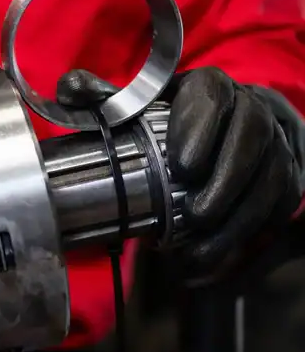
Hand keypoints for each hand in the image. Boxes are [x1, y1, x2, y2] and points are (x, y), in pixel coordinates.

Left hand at [57, 67, 302, 281]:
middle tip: (195, 215)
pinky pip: (277, 210)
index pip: (211, 98)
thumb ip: (104, 97)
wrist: (226, 126)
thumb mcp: (139, 104)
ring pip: (270, 180)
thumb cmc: (172, 117)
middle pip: (251, 141)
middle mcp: (251, 110)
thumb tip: (69, 89)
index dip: (201, 130)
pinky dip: (244, 240)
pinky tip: (209, 263)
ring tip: (198, 252)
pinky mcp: (286, 180)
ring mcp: (275, 146)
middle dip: (225, 182)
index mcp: (209, 87)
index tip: (180, 166)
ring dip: (236, 222)